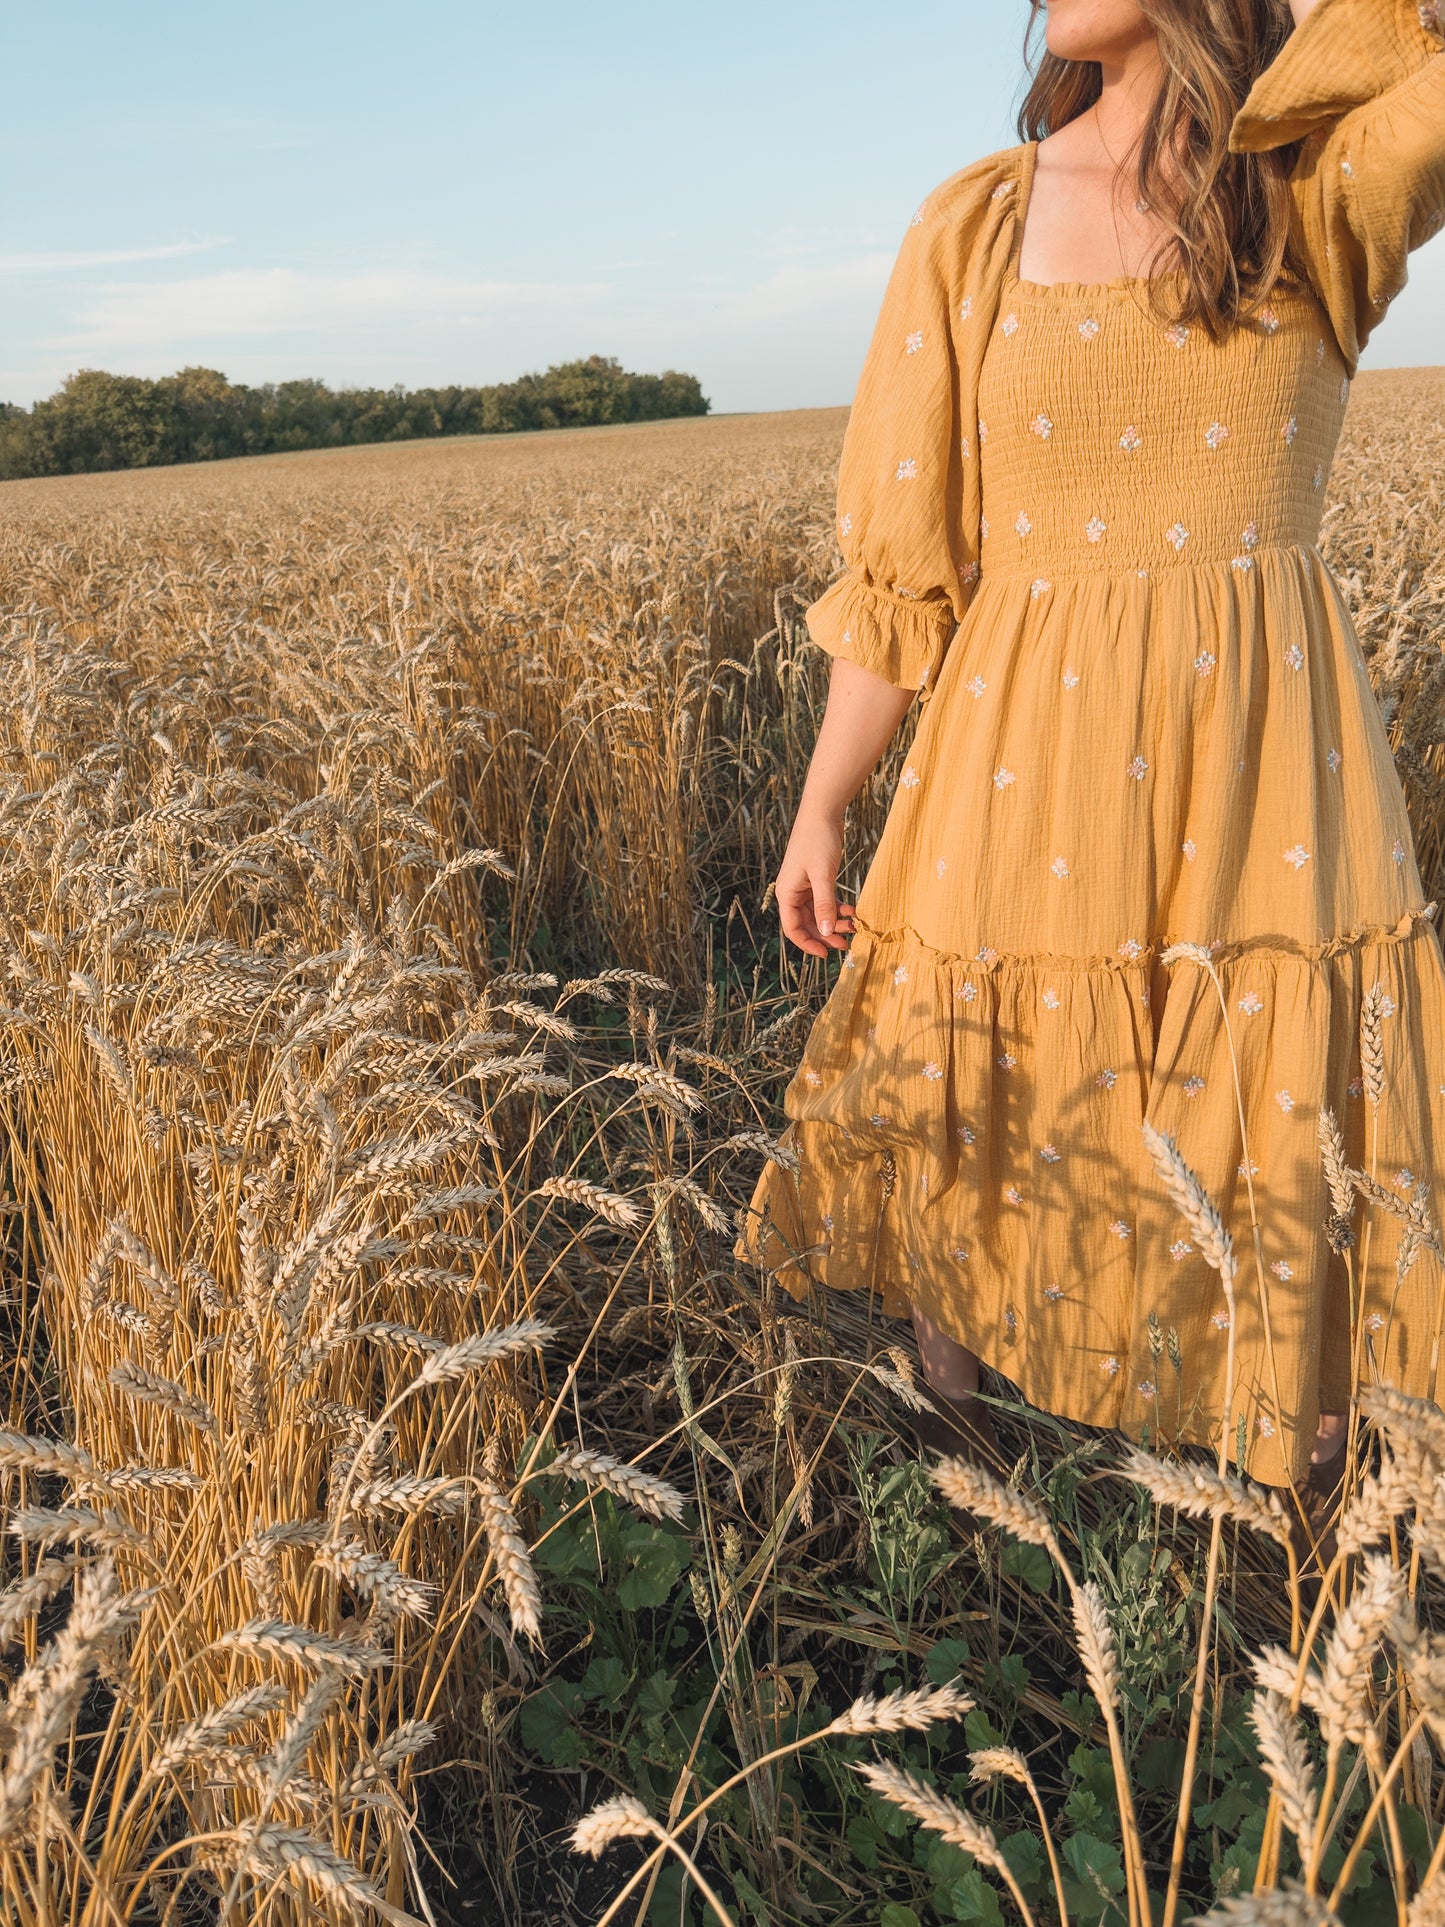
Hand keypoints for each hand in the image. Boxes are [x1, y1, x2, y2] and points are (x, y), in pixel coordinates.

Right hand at [775, 808, 856, 957]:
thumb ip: (825, 904)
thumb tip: (827, 933)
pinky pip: (825, 901)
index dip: (808, 944)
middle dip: (826, 935)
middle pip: (806, 924)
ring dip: (834, 923)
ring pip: (818, 914)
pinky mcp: (816, 879)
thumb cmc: (818, 840)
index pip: (792, 928)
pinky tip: (852, 910)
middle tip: (847, 944)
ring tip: (854, 927)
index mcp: (786, 893)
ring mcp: (804, 886)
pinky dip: (838, 908)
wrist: (822, 812)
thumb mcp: (823, 875)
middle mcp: (792, 892)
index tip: (827, 954)